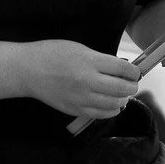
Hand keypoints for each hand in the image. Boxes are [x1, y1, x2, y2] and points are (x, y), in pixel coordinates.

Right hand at [23, 39, 141, 120]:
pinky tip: (114, 106)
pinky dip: (112, 111)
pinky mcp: (75, 110)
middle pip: (121, 89)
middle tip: (132, 85)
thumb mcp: (80, 49)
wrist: (28, 70)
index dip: (134, 72)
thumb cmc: (52, 54)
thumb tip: (120, 69)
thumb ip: (100, 60)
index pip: (123, 69)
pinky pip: (100, 114)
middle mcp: (88, 81)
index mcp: (90, 61)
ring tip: (123, 95)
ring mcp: (81, 98)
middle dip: (132, 87)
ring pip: (114, 104)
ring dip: (123, 100)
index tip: (135, 72)